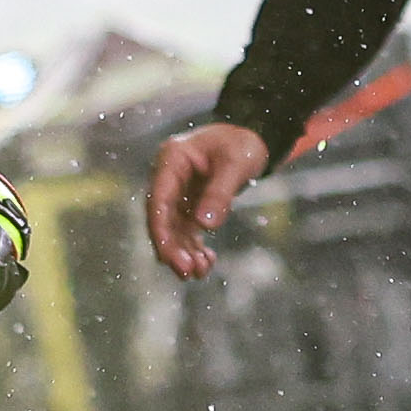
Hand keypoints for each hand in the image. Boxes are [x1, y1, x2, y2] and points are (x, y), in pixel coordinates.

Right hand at [145, 121, 271, 282]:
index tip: (168, 255)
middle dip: (173, 248)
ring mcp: (178, 192)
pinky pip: (187, 230)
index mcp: (171, 160)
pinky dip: (195, 247)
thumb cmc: (242, 144)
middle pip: (163, 218)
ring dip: (185, 252)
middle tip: (187, 272)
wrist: (253, 138)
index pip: (158, 199)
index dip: (160, 230)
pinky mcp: (189, 204)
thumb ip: (219, 193)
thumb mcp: (235, 164)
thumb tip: (205, 225)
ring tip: (201, 272)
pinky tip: (207, 261)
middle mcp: (169, 178)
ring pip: (174, 229)